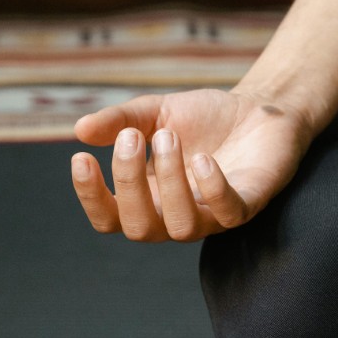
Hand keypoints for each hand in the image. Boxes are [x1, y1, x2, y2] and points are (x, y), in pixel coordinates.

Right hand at [70, 87, 315, 241]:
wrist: (258, 109)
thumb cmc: (203, 119)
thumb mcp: (154, 111)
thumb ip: (118, 121)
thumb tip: (80, 129)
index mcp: (147, 198)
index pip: (108, 219)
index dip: (91, 197)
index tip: (82, 158)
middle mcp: (175, 215)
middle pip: (138, 228)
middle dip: (129, 183)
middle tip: (133, 136)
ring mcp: (211, 216)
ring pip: (180, 227)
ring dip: (169, 180)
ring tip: (168, 136)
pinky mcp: (248, 206)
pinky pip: (227, 213)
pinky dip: (212, 188)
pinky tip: (203, 158)